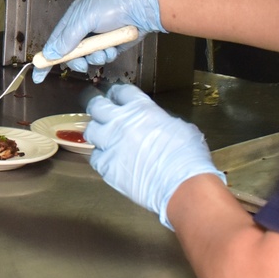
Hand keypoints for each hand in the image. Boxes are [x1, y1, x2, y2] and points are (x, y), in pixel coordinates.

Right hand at [31, 0, 163, 81]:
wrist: (141, 9)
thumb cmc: (113, 7)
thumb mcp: (86, 18)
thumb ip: (68, 37)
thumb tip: (52, 54)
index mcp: (73, 19)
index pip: (54, 41)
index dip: (46, 58)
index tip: (37, 75)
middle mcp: (83, 29)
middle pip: (70, 54)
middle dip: (76, 60)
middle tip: (82, 64)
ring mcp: (97, 38)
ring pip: (88, 58)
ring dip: (95, 57)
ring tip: (105, 50)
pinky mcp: (110, 45)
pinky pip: (103, 57)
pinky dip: (107, 55)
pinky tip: (114, 47)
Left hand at [85, 84, 224, 229]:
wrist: (182, 185)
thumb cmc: (187, 157)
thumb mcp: (181, 128)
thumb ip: (163, 121)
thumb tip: (161, 124)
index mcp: (141, 109)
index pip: (121, 92)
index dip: (117, 93)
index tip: (116, 96)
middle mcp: (121, 123)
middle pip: (97, 106)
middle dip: (98, 107)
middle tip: (100, 111)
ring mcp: (111, 144)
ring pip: (91, 131)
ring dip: (96, 132)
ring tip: (101, 136)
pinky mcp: (107, 166)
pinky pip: (95, 157)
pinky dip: (100, 157)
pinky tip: (107, 159)